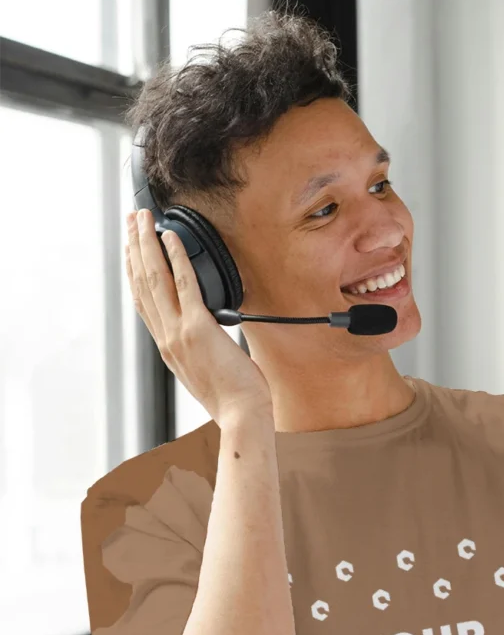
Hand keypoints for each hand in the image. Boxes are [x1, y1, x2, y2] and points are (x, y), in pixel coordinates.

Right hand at [125, 208, 271, 426]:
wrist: (241, 416)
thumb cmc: (234, 398)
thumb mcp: (207, 370)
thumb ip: (202, 348)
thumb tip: (211, 332)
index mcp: (168, 347)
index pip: (143, 302)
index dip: (134, 271)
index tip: (131, 249)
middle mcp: (166, 338)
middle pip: (142, 284)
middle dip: (135, 248)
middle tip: (130, 221)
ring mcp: (179, 332)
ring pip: (155, 279)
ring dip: (147, 244)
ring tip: (142, 219)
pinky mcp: (198, 328)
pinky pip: (184, 285)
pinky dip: (176, 258)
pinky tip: (172, 238)